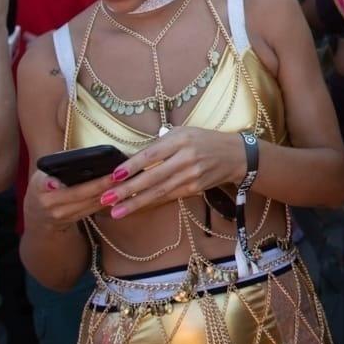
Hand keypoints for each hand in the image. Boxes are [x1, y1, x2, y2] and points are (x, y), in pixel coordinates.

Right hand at [25, 169, 114, 231]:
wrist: (39, 216)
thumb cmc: (44, 187)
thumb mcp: (42, 174)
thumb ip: (57, 164)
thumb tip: (80, 154)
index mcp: (39, 187)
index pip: (43, 184)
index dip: (49, 184)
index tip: (55, 182)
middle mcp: (49, 204)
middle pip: (77, 194)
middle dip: (98, 185)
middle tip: (116, 174)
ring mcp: (63, 215)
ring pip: (89, 203)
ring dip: (107, 193)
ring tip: (123, 181)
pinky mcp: (74, 220)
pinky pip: (93, 209)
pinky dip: (106, 200)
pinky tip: (119, 192)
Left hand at [103, 127, 244, 218]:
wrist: (235, 156)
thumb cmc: (205, 140)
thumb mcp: (184, 132)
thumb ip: (162, 143)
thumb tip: (136, 157)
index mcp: (181, 140)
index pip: (151, 154)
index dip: (132, 166)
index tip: (114, 175)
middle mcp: (186, 159)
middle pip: (152, 176)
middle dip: (128, 190)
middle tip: (107, 198)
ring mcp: (191, 176)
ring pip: (159, 191)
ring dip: (136, 202)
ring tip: (117, 211)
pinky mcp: (195, 189)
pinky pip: (169, 197)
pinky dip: (152, 203)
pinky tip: (137, 208)